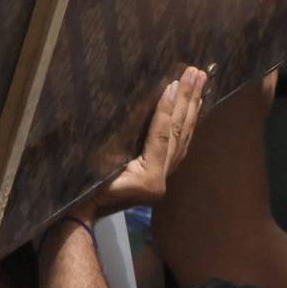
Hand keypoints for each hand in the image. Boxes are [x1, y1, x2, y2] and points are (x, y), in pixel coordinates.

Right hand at [82, 66, 208, 216]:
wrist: (85, 215)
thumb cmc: (85, 189)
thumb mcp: (97, 167)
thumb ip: (114, 149)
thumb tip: (127, 113)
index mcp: (150, 179)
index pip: (161, 137)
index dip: (167, 109)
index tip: (174, 83)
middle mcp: (163, 179)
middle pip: (178, 133)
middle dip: (188, 100)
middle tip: (197, 73)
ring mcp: (165, 177)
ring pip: (184, 137)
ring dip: (192, 107)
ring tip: (200, 81)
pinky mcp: (163, 173)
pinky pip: (181, 143)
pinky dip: (188, 122)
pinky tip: (194, 105)